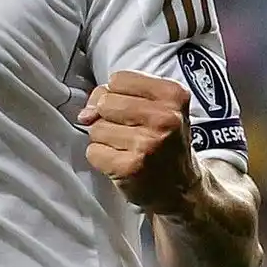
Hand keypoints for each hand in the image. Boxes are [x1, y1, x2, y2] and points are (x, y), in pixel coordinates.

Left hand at [80, 71, 200, 215]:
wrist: (181, 187)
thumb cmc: (163, 140)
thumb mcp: (156, 107)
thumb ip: (116, 96)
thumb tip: (85, 114)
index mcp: (173, 95)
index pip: (118, 79)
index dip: (117, 95)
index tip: (132, 110)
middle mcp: (164, 118)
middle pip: (105, 103)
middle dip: (109, 117)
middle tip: (129, 132)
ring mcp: (147, 144)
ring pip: (96, 128)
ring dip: (105, 139)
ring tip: (127, 148)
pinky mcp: (130, 167)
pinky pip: (93, 152)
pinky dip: (102, 158)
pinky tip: (121, 162)